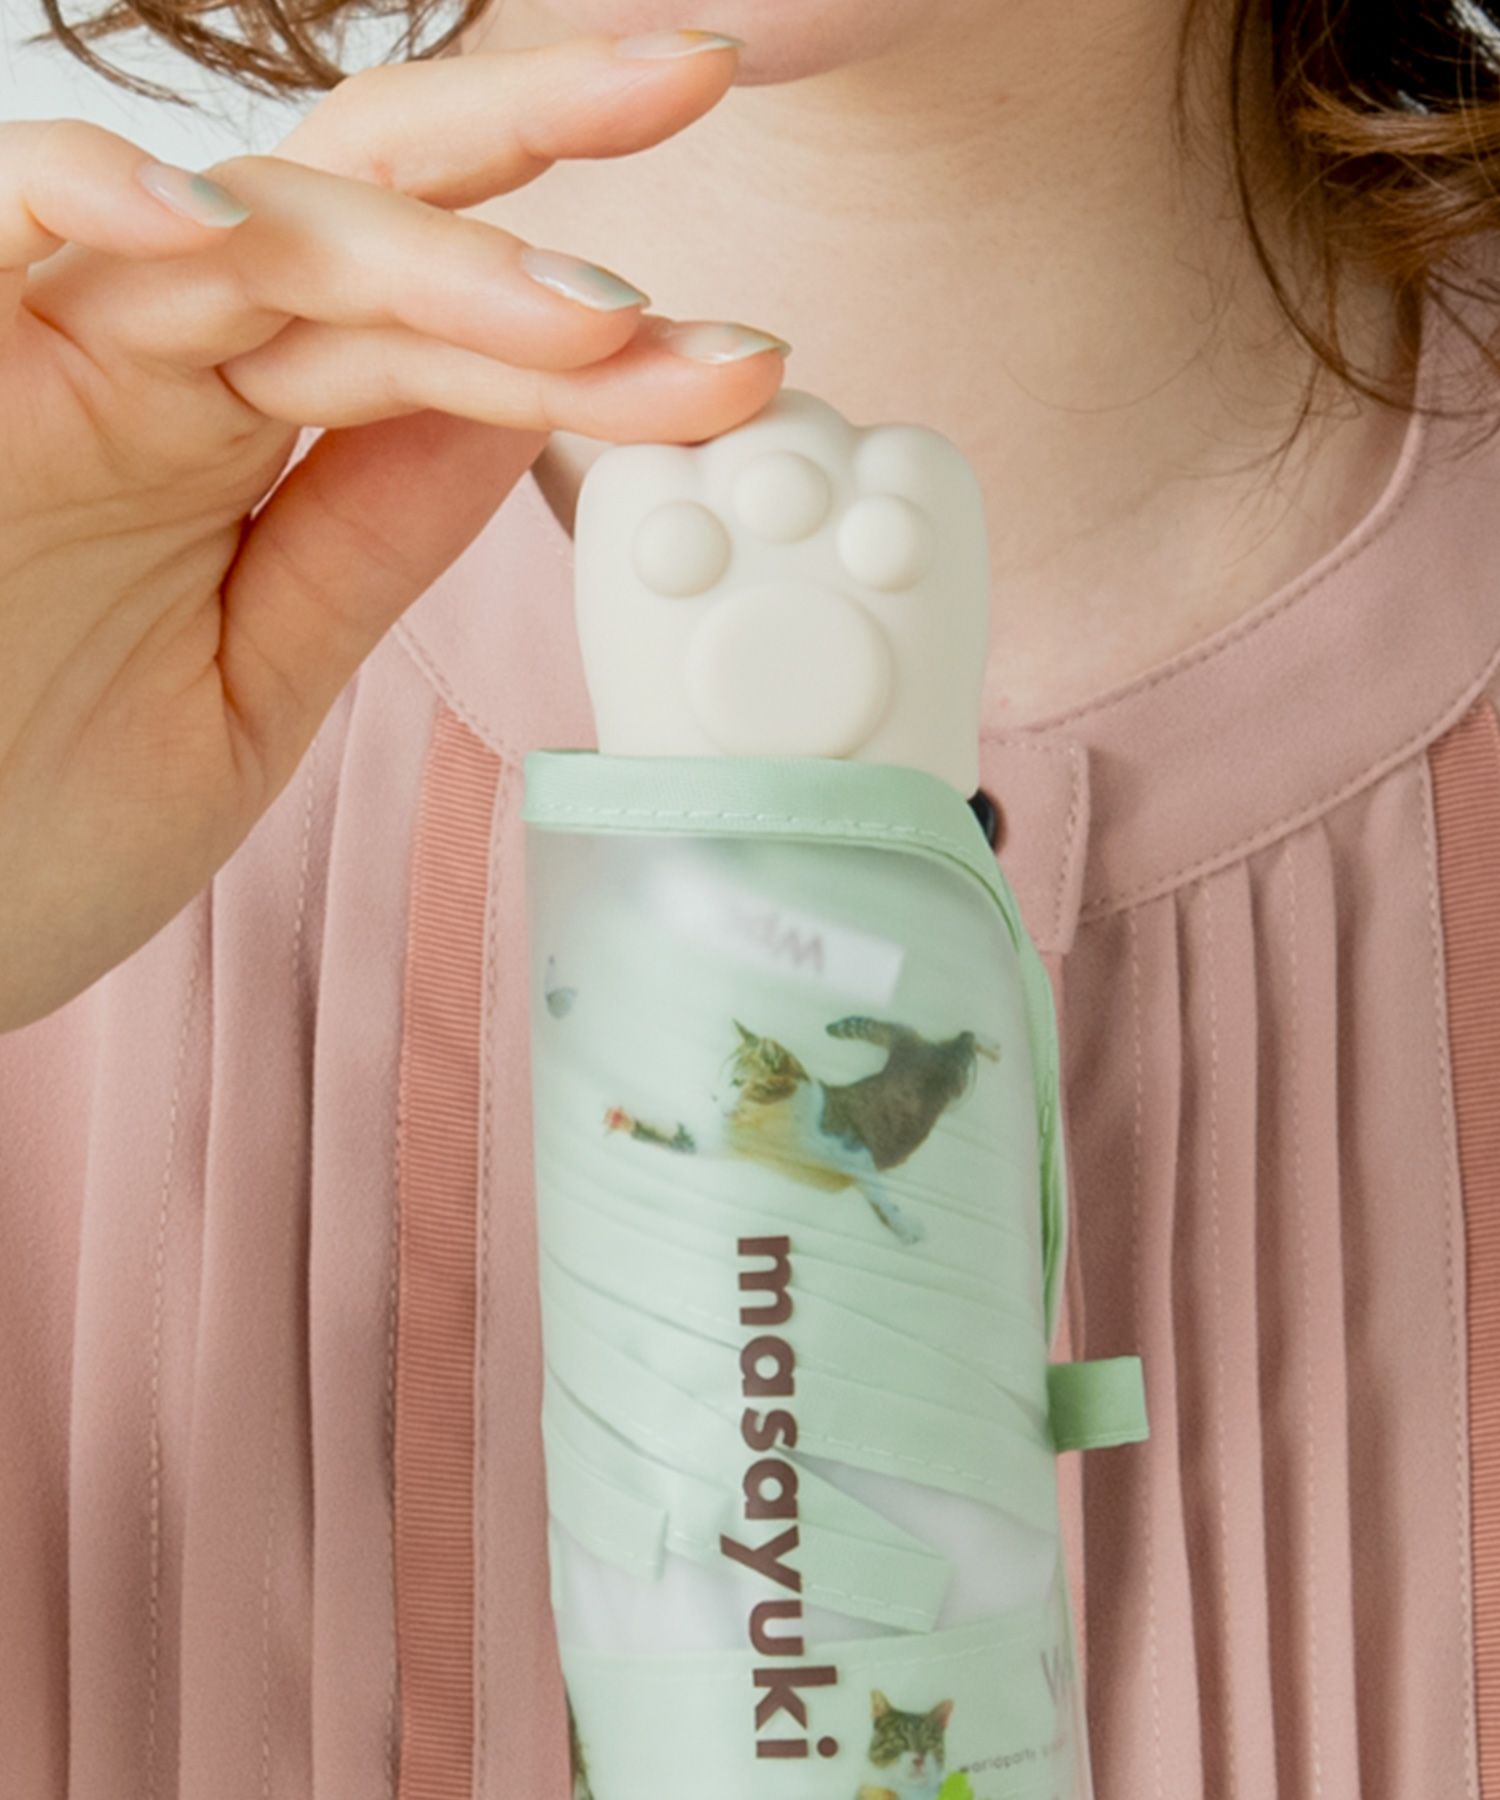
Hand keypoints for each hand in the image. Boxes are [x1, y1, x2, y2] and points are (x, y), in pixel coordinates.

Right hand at [0, 32, 785, 1029]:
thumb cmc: (29, 826)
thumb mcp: (253, 683)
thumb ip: (368, 534)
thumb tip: (527, 404)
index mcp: (232, 438)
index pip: (434, 343)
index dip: (590, 341)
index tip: (738, 361)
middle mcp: (152, 365)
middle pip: (359, 215)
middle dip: (530, 153)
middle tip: (694, 78)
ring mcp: (43, 353)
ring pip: (240, 225)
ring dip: (414, 240)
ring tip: (582, 307)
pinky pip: (0, 224)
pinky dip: (98, 203)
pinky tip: (224, 224)